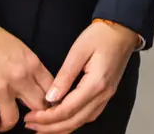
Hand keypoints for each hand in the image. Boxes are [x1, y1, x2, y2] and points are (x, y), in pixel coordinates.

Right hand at [0, 26, 53, 131]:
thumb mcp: (22, 51)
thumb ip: (31, 69)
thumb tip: (36, 88)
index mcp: (33, 65)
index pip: (52, 90)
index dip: (50, 102)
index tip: (44, 107)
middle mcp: (21, 79)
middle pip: (38, 107)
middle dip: (33, 114)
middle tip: (25, 117)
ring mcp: (1, 89)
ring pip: (12, 119)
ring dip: (8, 124)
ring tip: (2, 122)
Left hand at [22, 20, 139, 133]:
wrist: (122, 30)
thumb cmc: (101, 36)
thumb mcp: (78, 51)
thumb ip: (64, 77)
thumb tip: (50, 98)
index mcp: (96, 83)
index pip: (68, 109)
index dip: (47, 118)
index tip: (30, 117)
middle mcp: (103, 94)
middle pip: (75, 121)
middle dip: (51, 128)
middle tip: (31, 126)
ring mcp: (107, 95)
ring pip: (82, 121)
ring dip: (62, 128)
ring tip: (42, 128)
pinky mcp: (106, 93)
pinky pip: (89, 115)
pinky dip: (73, 121)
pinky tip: (62, 121)